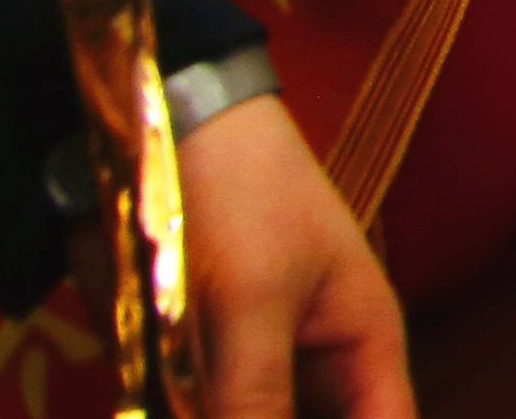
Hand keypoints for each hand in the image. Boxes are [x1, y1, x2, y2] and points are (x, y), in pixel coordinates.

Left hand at [169, 90, 410, 418]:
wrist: (155, 126)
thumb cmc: (239, 197)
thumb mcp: (254, 300)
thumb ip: (252, 399)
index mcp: (361, 344)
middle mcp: (309, 369)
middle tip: (211, 414)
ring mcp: (244, 372)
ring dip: (203, 418)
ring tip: (175, 405)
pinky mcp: (182, 373)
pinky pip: (183, 415)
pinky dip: (168, 413)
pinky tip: (153, 405)